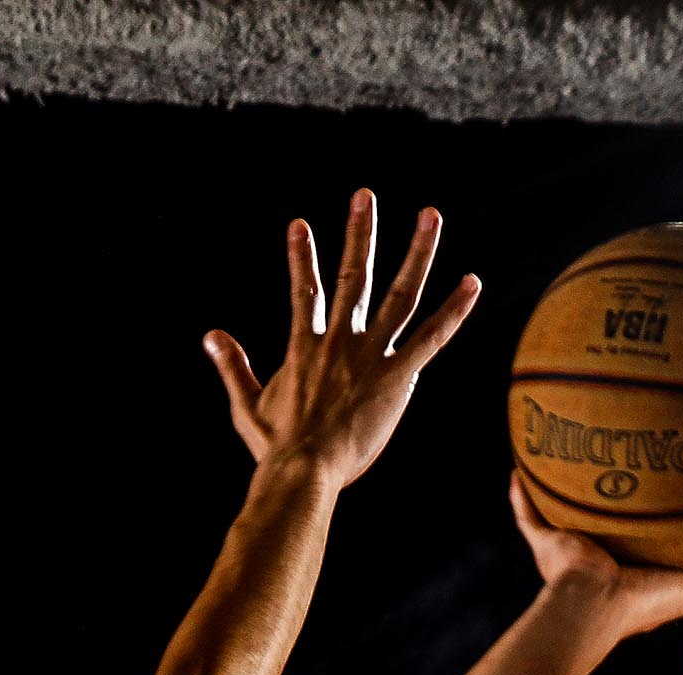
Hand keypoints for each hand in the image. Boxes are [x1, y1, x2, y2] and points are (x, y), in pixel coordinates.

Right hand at [206, 190, 478, 490]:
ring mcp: (372, 356)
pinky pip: (431, 337)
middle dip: (360, 233)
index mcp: (306, 346)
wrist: (303, 472)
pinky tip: (473, 283)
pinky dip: (453, 311)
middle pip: (355, 275)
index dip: (301, 257)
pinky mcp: (397, 378)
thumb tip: (210, 334)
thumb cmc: (275, 449)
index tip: (299, 224)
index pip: (304, 291)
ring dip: (417, 252)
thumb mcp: (246, 406)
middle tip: (365, 194)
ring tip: (431, 214)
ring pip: (400, 294)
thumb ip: (232, 366)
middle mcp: (341, 341)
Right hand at [508, 470, 682, 627]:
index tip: (664, 483)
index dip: (650, 514)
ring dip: (561, 489)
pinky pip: (527, 514)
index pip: (640, 535)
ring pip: (562, 512)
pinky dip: (520, 496)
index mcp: (627, 567)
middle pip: (602, 518)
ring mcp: (568, 551)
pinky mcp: (545, 545)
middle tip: (619, 456)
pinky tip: (518, 469)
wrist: (593, 609)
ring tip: (568, 452)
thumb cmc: (639, 603)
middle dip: (607, 493)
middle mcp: (596, 557)